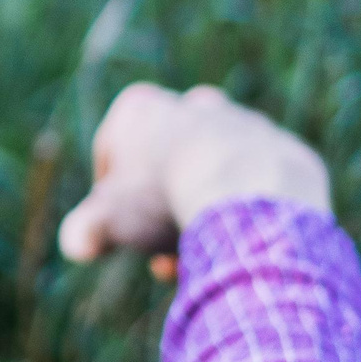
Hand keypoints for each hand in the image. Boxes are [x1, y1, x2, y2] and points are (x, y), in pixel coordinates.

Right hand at [57, 83, 330, 281]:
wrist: (245, 192)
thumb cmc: (164, 198)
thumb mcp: (107, 218)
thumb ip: (85, 229)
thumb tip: (76, 244)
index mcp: (142, 107)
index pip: (114, 152)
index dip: (110, 198)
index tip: (119, 233)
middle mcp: (194, 104)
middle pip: (168, 163)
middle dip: (162, 207)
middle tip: (162, 254)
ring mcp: (244, 123)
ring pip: (215, 174)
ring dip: (204, 212)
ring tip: (202, 257)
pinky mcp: (284, 150)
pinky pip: (259, 187)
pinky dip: (247, 213)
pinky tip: (240, 247)